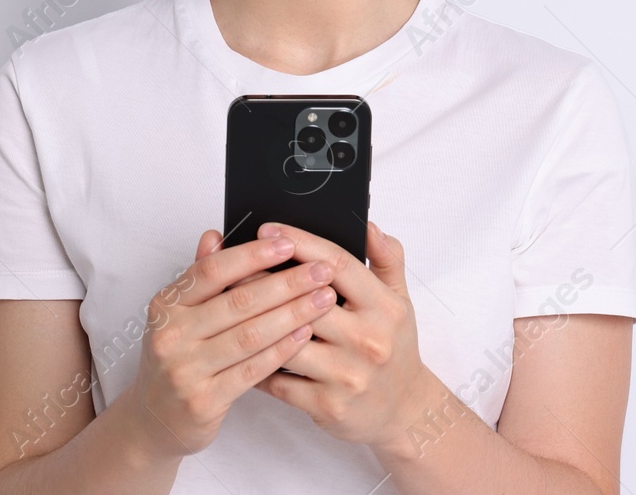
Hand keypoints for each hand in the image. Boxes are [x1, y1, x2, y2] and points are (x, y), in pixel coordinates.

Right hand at [118, 229, 339, 460]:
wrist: (154, 420)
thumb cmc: (178, 358)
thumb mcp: (180, 315)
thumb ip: (200, 276)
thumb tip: (214, 235)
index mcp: (167, 305)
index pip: (213, 270)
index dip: (252, 255)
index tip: (288, 243)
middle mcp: (171, 335)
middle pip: (239, 302)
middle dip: (287, 283)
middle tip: (321, 271)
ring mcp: (185, 370)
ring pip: (250, 335)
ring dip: (293, 314)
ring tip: (323, 299)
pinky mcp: (203, 401)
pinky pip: (252, 370)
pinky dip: (282, 350)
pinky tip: (305, 334)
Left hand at [254, 221, 441, 448]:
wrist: (405, 409)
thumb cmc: (395, 349)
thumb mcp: (400, 300)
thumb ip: (386, 258)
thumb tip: (368, 226)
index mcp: (384, 307)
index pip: (337, 265)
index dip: (301, 243)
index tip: (270, 230)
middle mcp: (368, 339)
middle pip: (306, 301)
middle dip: (266, 280)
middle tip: (235, 264)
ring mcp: (347, 374)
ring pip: (288, 342)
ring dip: (256, 324)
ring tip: (231, 308)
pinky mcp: (327, 405)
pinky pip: (279, 381)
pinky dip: (256, 365)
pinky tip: (239, 350)